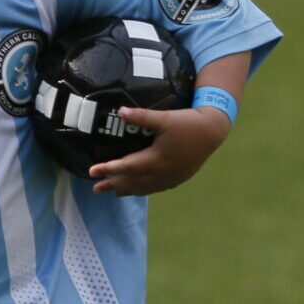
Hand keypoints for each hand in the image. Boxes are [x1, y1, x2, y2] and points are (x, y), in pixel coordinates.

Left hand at [87, 105, 231, 195]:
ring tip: (113, 193)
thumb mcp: (165, 117)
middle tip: (95, 188)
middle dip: (113, 185)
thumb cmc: (188, 123)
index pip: (127, 166)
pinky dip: (143, 189)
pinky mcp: (178, 178)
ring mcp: (170, 177)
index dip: (108, 169)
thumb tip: (120, 111)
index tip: (91, 171)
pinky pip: (156, 187)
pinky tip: (138, 189)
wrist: (212, 132)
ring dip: (127, 190)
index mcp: (156, 158)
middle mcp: (162, 172)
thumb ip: (142, 116)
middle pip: (132, 181)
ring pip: (144, 187)